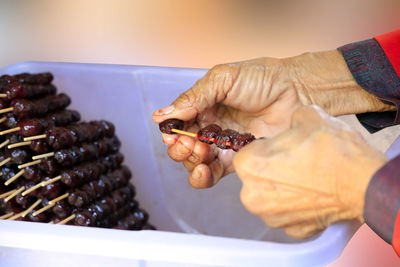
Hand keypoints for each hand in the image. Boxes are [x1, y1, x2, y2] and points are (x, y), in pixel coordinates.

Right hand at [153, 50, 391, 188]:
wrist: (299, 92)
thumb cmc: (263, 79)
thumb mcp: (222, 79)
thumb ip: (193, 98)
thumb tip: (161, 115)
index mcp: (204, 106)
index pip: (178, 124)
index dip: (172, 132)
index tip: (175, 133)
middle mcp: (211, 126)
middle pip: (183, 146)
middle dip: (181, 148)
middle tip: (191, 141)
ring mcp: (224, 144)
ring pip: (195, 162)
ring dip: (190, 161)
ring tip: (201, 151)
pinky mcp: (238, 159)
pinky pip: (214, 173)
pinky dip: (203, 176)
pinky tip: (203, 170)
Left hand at [233, 105, 387, 238]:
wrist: (363, 180)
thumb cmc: (333, 151)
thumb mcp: (307, 116)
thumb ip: (289, 120)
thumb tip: (292, 124)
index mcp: (250, 165)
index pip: (246, 154)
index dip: (265, 149)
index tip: (279, 148)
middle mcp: (252, 194)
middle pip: (255, 178)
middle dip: (271, 170)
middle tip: (294, 163)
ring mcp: (271, 216)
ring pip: (270, 197)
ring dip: (282, 189)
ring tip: (306, 177)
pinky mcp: (292, 230)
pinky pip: (288, 214)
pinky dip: (297, 206)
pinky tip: (313, 193)